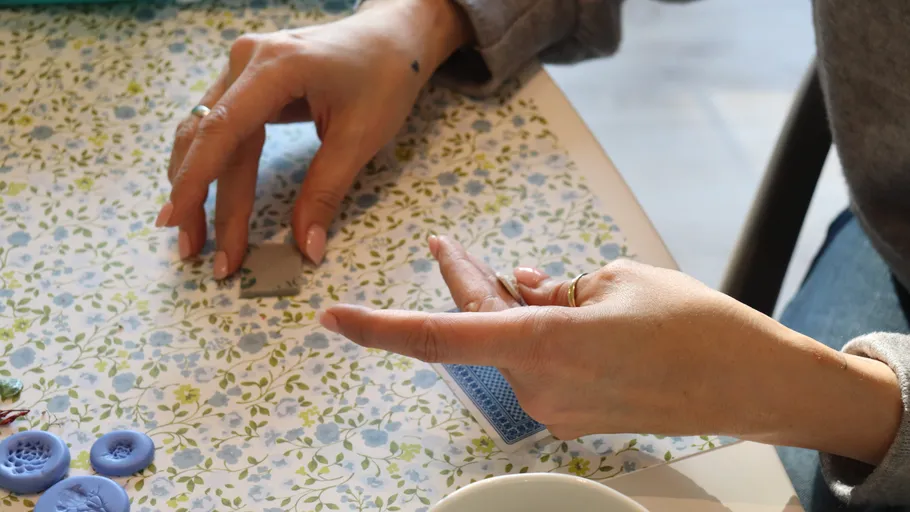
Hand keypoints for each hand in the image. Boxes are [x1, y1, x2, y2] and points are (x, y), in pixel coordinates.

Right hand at [156, 0, 470, 276]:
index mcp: (276, 67)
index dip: (199, 182)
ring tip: (190, 235)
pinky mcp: (244, 77)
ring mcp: (241, 65)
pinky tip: (199, 196)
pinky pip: (216, 123)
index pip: (223, 130)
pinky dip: (206, 162)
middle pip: (208, 137)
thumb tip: (307, 248)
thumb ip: (327, 191)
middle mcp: (246, 59)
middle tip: (194, 252)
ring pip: (201, 130)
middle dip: (198, 197)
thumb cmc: (385, 78)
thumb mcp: (361, 137)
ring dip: (192, 182)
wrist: (392, 37)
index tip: (183, 225)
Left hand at [321, 236, 901, 464]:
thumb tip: (521, 287)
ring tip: (507, 269)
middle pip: (475, 329)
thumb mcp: (619, 278)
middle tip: (445, 245)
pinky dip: (528, 333)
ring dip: (500, 308)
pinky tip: (547, 307)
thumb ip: (554, 286)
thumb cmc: (695, 327)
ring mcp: (555, 407)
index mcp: (546, 345)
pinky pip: (531, 365)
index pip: (442, 337)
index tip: (335, 318)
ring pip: (504, 346)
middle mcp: (540, 385)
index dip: (380, 327)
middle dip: (461, 285)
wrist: (748, 384)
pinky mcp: (572, 415)